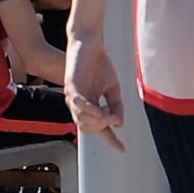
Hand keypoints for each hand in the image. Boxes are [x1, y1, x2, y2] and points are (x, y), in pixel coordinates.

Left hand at [65, 34, 126, 149]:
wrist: (89, 42)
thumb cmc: (100, 64)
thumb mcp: (113, 88)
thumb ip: (116, 106)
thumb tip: (119, 124)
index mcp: (91, 106)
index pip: (100, 129)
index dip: (111, 140)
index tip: (122, 150)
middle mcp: (80, 105)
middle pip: (90, 128)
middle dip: (104, 127)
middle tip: (114, 117)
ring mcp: (74, 97)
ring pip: (83, 120)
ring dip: (98, 121)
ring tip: (108, 114)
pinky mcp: (71, 86)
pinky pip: (78, 103)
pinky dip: (88, 110)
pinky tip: (99, 110)